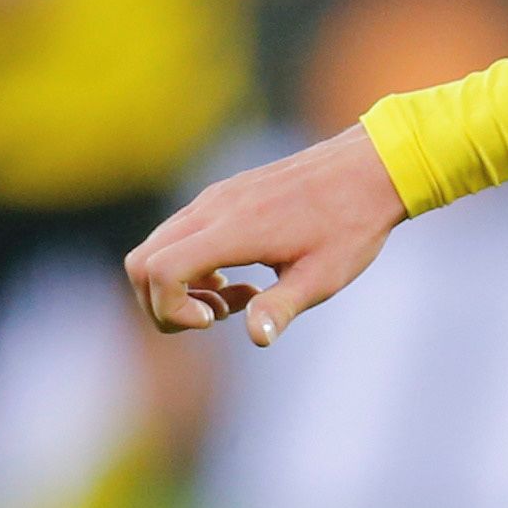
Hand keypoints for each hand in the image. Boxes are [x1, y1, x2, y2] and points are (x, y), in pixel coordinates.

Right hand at [127, 124, 406, 345]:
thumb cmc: (351, 225)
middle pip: (141, 262)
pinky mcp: (221, 198)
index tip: (214, 322)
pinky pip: (180, 236)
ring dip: (182, 287)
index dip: (170, 309)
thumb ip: (282, 307)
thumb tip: (256, 337)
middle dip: (165, 304)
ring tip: (239, 299)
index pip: (158, 270)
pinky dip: (193, 268)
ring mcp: (212, 200)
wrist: (367, 170)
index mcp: (232, 229)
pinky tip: (240, 281)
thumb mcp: (323, 277)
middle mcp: (211, 209)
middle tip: (218, 317)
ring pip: (157, 249)